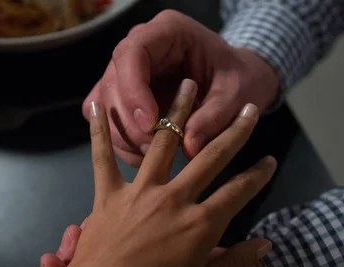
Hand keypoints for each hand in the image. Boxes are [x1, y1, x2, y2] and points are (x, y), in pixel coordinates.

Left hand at [42, 79, 277, 266]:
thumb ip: (236, 264)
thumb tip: (265, 244)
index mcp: (201, 225)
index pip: (239, 191)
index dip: (258, 175)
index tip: (269, 160)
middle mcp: (174, 199)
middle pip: (211, 156)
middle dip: (235, 131)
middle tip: (250, 111)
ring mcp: (139, 193)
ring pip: (163, 142)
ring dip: (178, 109)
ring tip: (189, 84)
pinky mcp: (108, 196)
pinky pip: (102, 157)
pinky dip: (99, 130)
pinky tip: (99, 103)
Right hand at [83, 10, 279, 166]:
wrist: (237, 82)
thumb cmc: (238, 79)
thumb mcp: (236, 94)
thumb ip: (214, 116)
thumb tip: (188, 147)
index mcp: (167, 32)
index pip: (132, 54)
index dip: (133, 90)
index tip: (150, 123)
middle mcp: (139, 47)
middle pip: (112, 83)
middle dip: (130, 122)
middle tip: (154, 149)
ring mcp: (126, 72)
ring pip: (105, 106)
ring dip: (124, 136)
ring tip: (154, 156)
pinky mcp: (122, 97)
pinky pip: (108, 122)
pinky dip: (124, 143)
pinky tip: (145, 156)